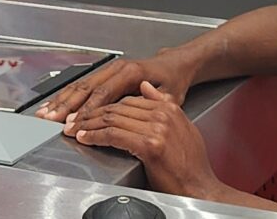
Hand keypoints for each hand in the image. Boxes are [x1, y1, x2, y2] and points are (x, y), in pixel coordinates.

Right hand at [34, 51, 196, 123]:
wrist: (174, 65)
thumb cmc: (173, 81)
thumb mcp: (171, 94)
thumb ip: (157, 103)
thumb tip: (144, 112)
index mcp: (130, 73)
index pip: (103, 94)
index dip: (87, 111)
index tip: (75, 124)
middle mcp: (116, 69)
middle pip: (85, 88)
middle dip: (65, 106)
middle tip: (50, 120)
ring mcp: (109, 70)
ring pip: (80, 86)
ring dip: (61, 100)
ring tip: (45, 113)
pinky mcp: (104, 75)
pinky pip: (82, 85)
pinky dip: (66, 96)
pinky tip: (55, 105)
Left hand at [64, 83, 223, 198]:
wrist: (201, 189)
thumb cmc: (192, 166)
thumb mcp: (183, 127)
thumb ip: (162, 106)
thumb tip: (145, 88)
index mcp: (170, 108)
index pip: (129, 100)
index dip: (106, 105)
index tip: (91, 112)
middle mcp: (163, 114)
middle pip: (118, 107)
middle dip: (92, 113)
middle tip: (75, 120)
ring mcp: (157, 129)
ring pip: (112, 119)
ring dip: (89, 124)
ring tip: (75, 129)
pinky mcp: (150, 145)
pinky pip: (114, 136)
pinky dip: (95, 136)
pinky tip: (86, 138)